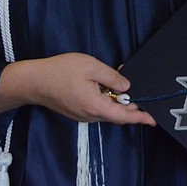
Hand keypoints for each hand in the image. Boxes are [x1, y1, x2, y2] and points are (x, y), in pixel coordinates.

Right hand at [0, 52, 155, 126]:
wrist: (33, 81)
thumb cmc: (59, 71)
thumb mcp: (91, 66)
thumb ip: (112, 77)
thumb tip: (126, 87)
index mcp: (95, 106)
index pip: (123, 116)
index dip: (140, 117)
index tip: (153, 119)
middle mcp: (90, 115)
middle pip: (117, 113)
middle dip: (128, 101)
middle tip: (132, 83)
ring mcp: (83, 115)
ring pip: (107, 109)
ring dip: (115, 98)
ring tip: (116, 78)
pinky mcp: (78, 111)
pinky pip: (97, 107)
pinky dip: (105, 97)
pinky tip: (104, 83)